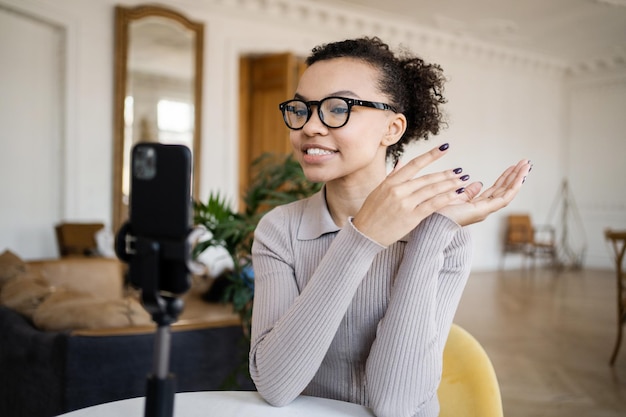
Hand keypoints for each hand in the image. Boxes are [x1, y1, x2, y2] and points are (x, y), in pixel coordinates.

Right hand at [353, 144, 469, 245]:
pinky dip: (446, 198)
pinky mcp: (411, 217)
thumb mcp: (378, 191)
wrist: (365, 235)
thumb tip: (401, 162)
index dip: (431, 155)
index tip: (444, 148)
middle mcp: (398, 190)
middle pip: (427, 178)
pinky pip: (432, 205)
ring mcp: (405, 204)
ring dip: (449, 185)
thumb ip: (392, 177)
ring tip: (461, 182)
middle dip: (445, 174)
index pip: (414, 164)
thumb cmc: (370, 214)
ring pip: (432, 190)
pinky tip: (456, 195)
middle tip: (459, 171)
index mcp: (390, 182)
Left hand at [437, 159, 530, 225]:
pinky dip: (513, 187)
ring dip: (518, 179)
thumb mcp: (456, 197)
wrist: (432, 222)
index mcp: (478, 205)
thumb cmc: (440, 213)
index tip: (513, 167)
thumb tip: (479, 183)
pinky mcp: (483, 210)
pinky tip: (520, 177)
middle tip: (525, 163)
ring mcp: (486, 210)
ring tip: (527, 166)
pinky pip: (503, 198)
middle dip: (515, 176)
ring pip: (507, 193)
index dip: (505, 178)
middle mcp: (484, 208)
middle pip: (504, 190)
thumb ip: (468, 192)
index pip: (496, 190)